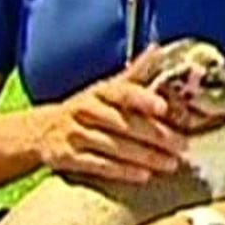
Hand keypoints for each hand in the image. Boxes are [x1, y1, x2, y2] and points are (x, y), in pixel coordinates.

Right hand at [30, 45, 184, 183]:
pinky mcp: (67, 157)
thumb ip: (134, 74)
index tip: (163, 107)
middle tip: (181, 145)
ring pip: (113, 146)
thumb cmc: (87, 109)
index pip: (121, 92)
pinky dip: (122, 171)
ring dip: (144, 156)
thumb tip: (157, 49)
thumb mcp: (107, 90)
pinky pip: (98, 165)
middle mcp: (85, 110)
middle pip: (123, 123)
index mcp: (99, 92)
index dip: (142, 99)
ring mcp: (74, 134)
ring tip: (170, 163)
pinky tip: (143, 175)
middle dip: (155, 135)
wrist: (43, 131)